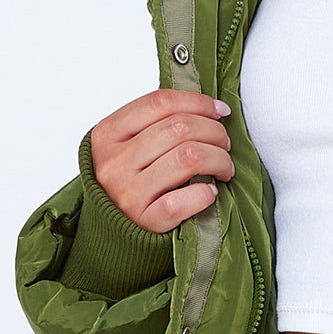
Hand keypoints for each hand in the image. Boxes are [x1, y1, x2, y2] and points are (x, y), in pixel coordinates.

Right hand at [88, 88, 234, 232]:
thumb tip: (209, 107)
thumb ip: (157, 123)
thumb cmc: (129, 181)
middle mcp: (115, 162)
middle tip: (224, 143)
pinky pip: (184, 200)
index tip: (219, 110)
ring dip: (219, 159)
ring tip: (224, 166)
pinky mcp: (145, 221)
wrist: (111, 231)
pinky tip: (210, 192)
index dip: (198, 102)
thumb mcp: (128, 145)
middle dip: (215, 131)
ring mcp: (128, 193)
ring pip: (189, 157)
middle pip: (179, 127)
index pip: (160, 102)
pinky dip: (205, 194)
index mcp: (108, 134)